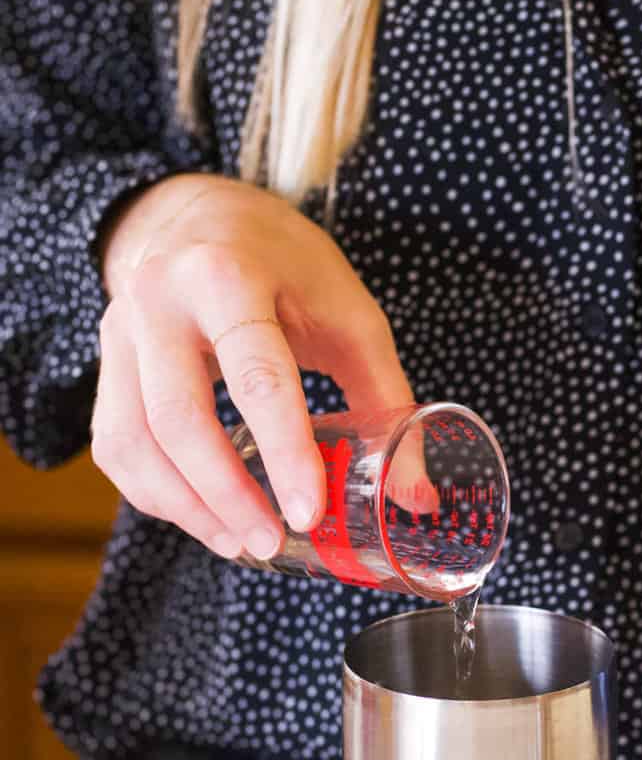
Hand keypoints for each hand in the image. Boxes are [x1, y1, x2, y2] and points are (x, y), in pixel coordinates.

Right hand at [92, 174, 412, 559]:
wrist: (205, 216)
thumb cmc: (288, 266)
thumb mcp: (350, 314)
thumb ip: (386, 400)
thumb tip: (417, 496)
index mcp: (229, 276)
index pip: (257, 376)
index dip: (284, 452)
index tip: (309, 513)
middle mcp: (160, 301)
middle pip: (178, 417)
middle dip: (225, 494)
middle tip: (271, 543)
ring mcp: (121, 332)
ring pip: (134, 439)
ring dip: (187, 505)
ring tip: (241, 542)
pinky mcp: (106, 364)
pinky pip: (116, 444)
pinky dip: (156, 492)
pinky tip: (203, 515)